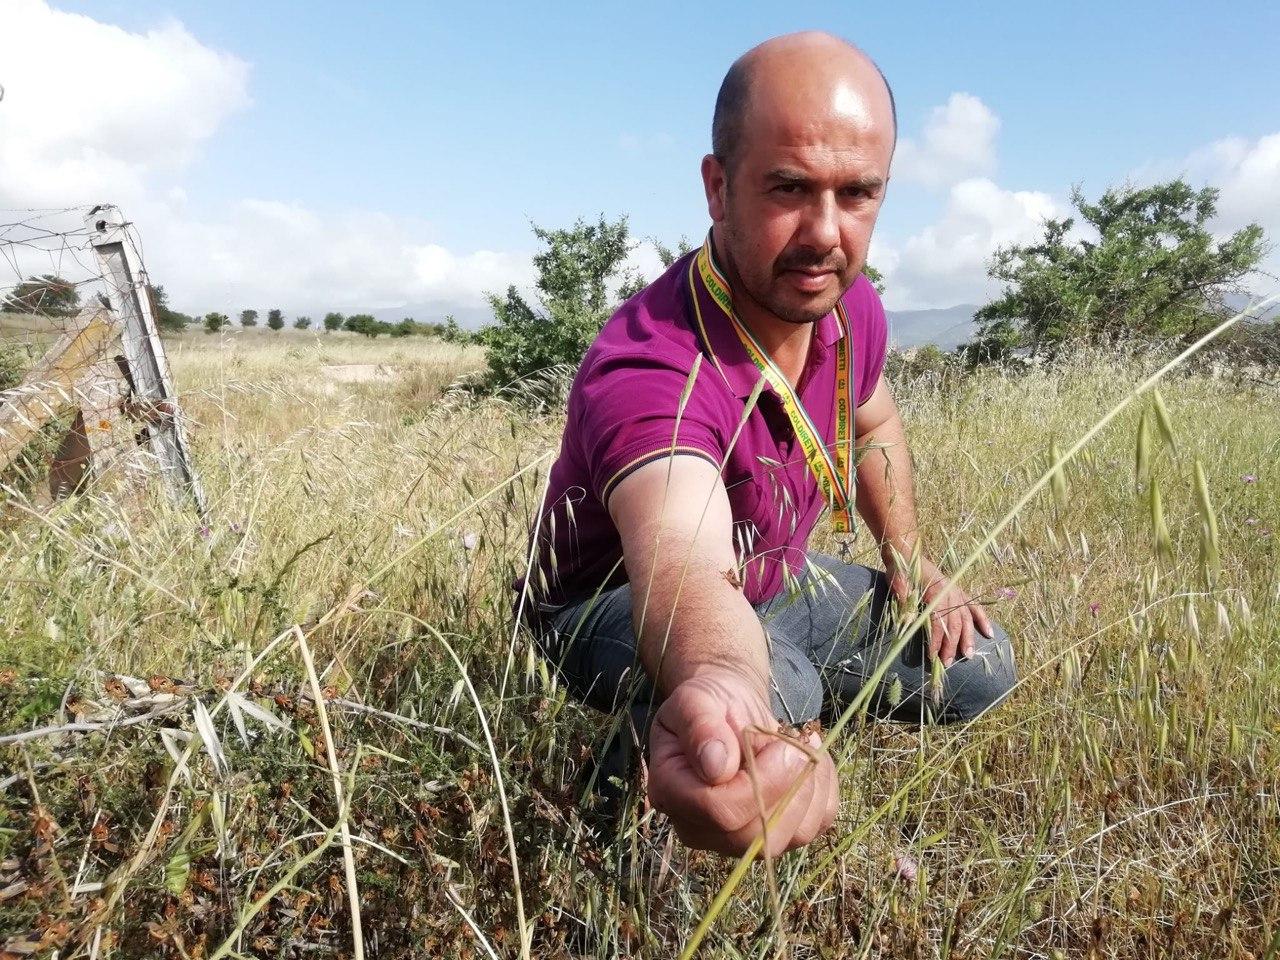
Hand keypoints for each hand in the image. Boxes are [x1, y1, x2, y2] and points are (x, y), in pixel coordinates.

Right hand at [646, 669, 838, 856]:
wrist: (730, 709)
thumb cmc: (709, 702)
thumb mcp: (695, 699)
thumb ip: (699, 727)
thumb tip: (716, 766)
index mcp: (673, 793)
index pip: (718, 811)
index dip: (756, 781)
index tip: (775, 742)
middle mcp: (701, 827)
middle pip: (753, 837)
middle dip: (785, 787)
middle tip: (794, 745)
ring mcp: (738, 837)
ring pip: (788, 838)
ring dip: (808, 788)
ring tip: (803, 747)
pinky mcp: (775, 833)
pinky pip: (812, 827)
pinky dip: (823, 791)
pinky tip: (812, 760)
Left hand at [887, 555, 992, 666]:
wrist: (907, 553)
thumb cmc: (901, 570)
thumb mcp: (897, 583)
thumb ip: (903, 598)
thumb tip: (908, 619)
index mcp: (935, 591)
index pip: (939, 621)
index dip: (937, 639)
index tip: (932, 656)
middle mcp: (950, 592)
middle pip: (955, 623)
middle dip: (952, 645)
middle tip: (947, 663)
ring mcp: (956, 591)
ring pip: (966, 617)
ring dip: (968, 638)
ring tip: (968, 655)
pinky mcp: (958, 591)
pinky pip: (974, 606)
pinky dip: (982, 619)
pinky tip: (989, 633)